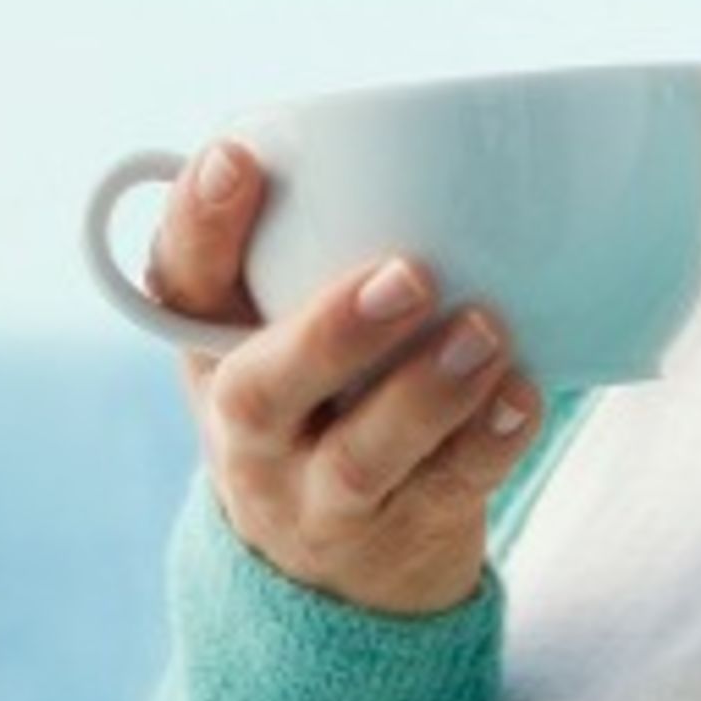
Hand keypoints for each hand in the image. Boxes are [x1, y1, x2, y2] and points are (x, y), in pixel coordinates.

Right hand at [147, 138, 545, 617]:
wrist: (329, 577)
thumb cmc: (314, 396)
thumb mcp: (272, 325)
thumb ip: (304, 238)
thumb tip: (404, 123)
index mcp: (211, 351)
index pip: (177, 286)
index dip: (199, 224)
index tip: (237, 156)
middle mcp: (248, 433)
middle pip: (261, 392)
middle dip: (330, 333)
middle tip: (408, 275)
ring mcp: (318, 497)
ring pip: (362, 457)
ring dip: (427, 393)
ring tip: (486, 331)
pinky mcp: (398, 536)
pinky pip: (446, 494)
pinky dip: (489, 442)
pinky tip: (523, 395)